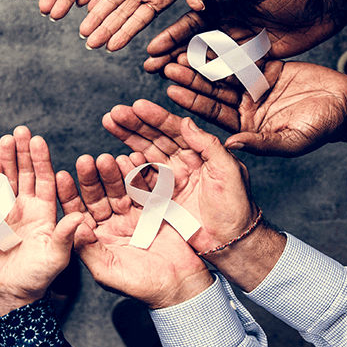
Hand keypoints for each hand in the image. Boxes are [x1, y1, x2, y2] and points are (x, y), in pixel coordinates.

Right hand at [0, 127, 85, 314]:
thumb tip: (80, 219)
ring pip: (6, 180)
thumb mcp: (56, 258)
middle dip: (22, 152)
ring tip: (3, 140)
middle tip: (18, 130)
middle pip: (25, 174)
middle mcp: (27, 208)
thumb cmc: (38, 279)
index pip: (45, 180)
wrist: (11, 295)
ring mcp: (7, 213)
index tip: (37, 140)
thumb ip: (66, 237)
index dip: (41, 160)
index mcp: (46, 213)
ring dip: (5, 160)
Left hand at [57, 152, 211, 308]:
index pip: (78, 212)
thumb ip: (89, 249)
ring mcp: (134, 214)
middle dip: (91, 178)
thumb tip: (73, 225)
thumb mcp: (108, 271)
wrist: (181, 287)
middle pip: (98, 196)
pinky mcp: (155, 209)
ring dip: (114, 173)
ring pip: (120, 188)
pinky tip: (133, 160)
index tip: (62, 176)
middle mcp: (112, 224)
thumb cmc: (142, 287)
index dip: (69, 194)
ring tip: (109, 159)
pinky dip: (140, 174)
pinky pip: (145, 188)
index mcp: (97, 238)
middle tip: (86, 160)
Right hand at [102, 100, 257, 254]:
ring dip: (127, 139)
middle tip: (114, 113)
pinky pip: (142, 180)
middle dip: (134, 124)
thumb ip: (208, 145)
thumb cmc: (236, 206)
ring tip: (109, 124)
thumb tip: (186, 122)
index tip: (137, 106)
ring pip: (145, 154)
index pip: (175, 130)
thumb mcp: (228, 170)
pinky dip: (128, 169)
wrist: (231, 241)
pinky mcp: (162, 197)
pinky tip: (115, 157)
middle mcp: (184, 162)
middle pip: (155, 138)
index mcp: (200, 152)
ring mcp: (171, 179)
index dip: (156, 117)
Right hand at [145, 0, 343, 73]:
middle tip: (151, 69)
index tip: (154, 48)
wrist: (329, 6)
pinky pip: (234, 70)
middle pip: (196, 41)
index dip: (173, 34)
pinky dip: (218, 78)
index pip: (193, 20)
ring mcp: (242, 41)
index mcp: (226, 2)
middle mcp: (229, 22)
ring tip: (168, 81)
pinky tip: (201, 89)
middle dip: (173, 55)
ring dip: (190, 69)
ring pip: (211, 58)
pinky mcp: (257, 56)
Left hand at [166, 60, 346, 156]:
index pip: (213, 114)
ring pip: (224, 73)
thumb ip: (261, 142)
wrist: (346, 104)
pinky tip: (210, 38)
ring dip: (205, 62)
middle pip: (213, 91)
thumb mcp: (290, 141)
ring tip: (183, 50)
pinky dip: (228, 48)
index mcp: (246, 127)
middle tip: (168, 67)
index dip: (193, 102)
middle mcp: (246, 107)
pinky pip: (244, 57)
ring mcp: (255, 86)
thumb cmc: (321, 128)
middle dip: (191, 79)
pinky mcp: (266, 68)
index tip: (171, 91)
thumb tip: (230, 145)